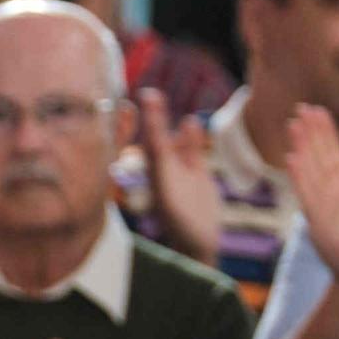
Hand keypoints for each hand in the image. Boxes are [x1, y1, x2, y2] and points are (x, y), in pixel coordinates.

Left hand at [137, 87, 219, 263]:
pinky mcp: (196, 177)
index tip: (140, 103)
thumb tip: (160, 157)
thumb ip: (167, 179)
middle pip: (158, 139)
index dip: (148, 125)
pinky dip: (191, 139)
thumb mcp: (172, 201)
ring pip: (174, 143)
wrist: (199, 244)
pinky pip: (192, 153)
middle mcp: (165, 173)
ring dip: (167, 123)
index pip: (152, 145)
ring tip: (157, 98)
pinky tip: (191, 123)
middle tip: (148, 94)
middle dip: (152, 118)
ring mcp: (180, 173)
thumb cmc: (183, 228)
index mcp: (157, 177)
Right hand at [285, 105, 338, 294]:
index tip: (318, 112)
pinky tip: (292, 158)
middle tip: (302, 109)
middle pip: (319, 156)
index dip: (326, 133)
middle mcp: (332, 192)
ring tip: (294, 124)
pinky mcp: (318, 218)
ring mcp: (323, 204)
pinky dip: (300, 176)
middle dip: (311, 133)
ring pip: (311, 169)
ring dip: (302, 147)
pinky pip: (307, 193)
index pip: (334, 153)